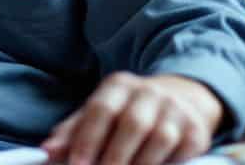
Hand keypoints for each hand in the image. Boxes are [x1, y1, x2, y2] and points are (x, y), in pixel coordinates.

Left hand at [40, 73, 220, 164]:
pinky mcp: (196, 130)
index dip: (87, 139)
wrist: (182, 98)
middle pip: (132, 124)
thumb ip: (73, 132)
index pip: (101, 110)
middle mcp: (149, 92)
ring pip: (159, 139)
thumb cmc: (128, 111)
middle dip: (114, 157)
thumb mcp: (101, 112)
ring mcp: (176, 110)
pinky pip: (182, 152)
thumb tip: (47, 152)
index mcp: (119, 86)